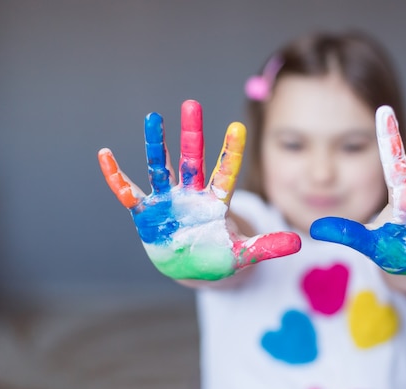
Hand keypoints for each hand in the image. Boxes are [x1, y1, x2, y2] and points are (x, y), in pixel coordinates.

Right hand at [98, 100, 300, 280]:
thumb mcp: (244, 255)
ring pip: (161, 168)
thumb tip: (300, 244)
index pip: (225, 174)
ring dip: (156, 145)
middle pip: (192, 160)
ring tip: (152, 117)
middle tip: (192, 104)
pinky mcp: (146, 213)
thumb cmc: (219, 258)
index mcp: (215, 203)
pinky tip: (105, 155)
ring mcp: (167, 201)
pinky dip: (116, 177)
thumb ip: (267, 247)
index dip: (230, 152)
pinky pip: (129, 192)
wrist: (192, 267)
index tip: (238, 127)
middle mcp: (191, 195)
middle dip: (191, 134)